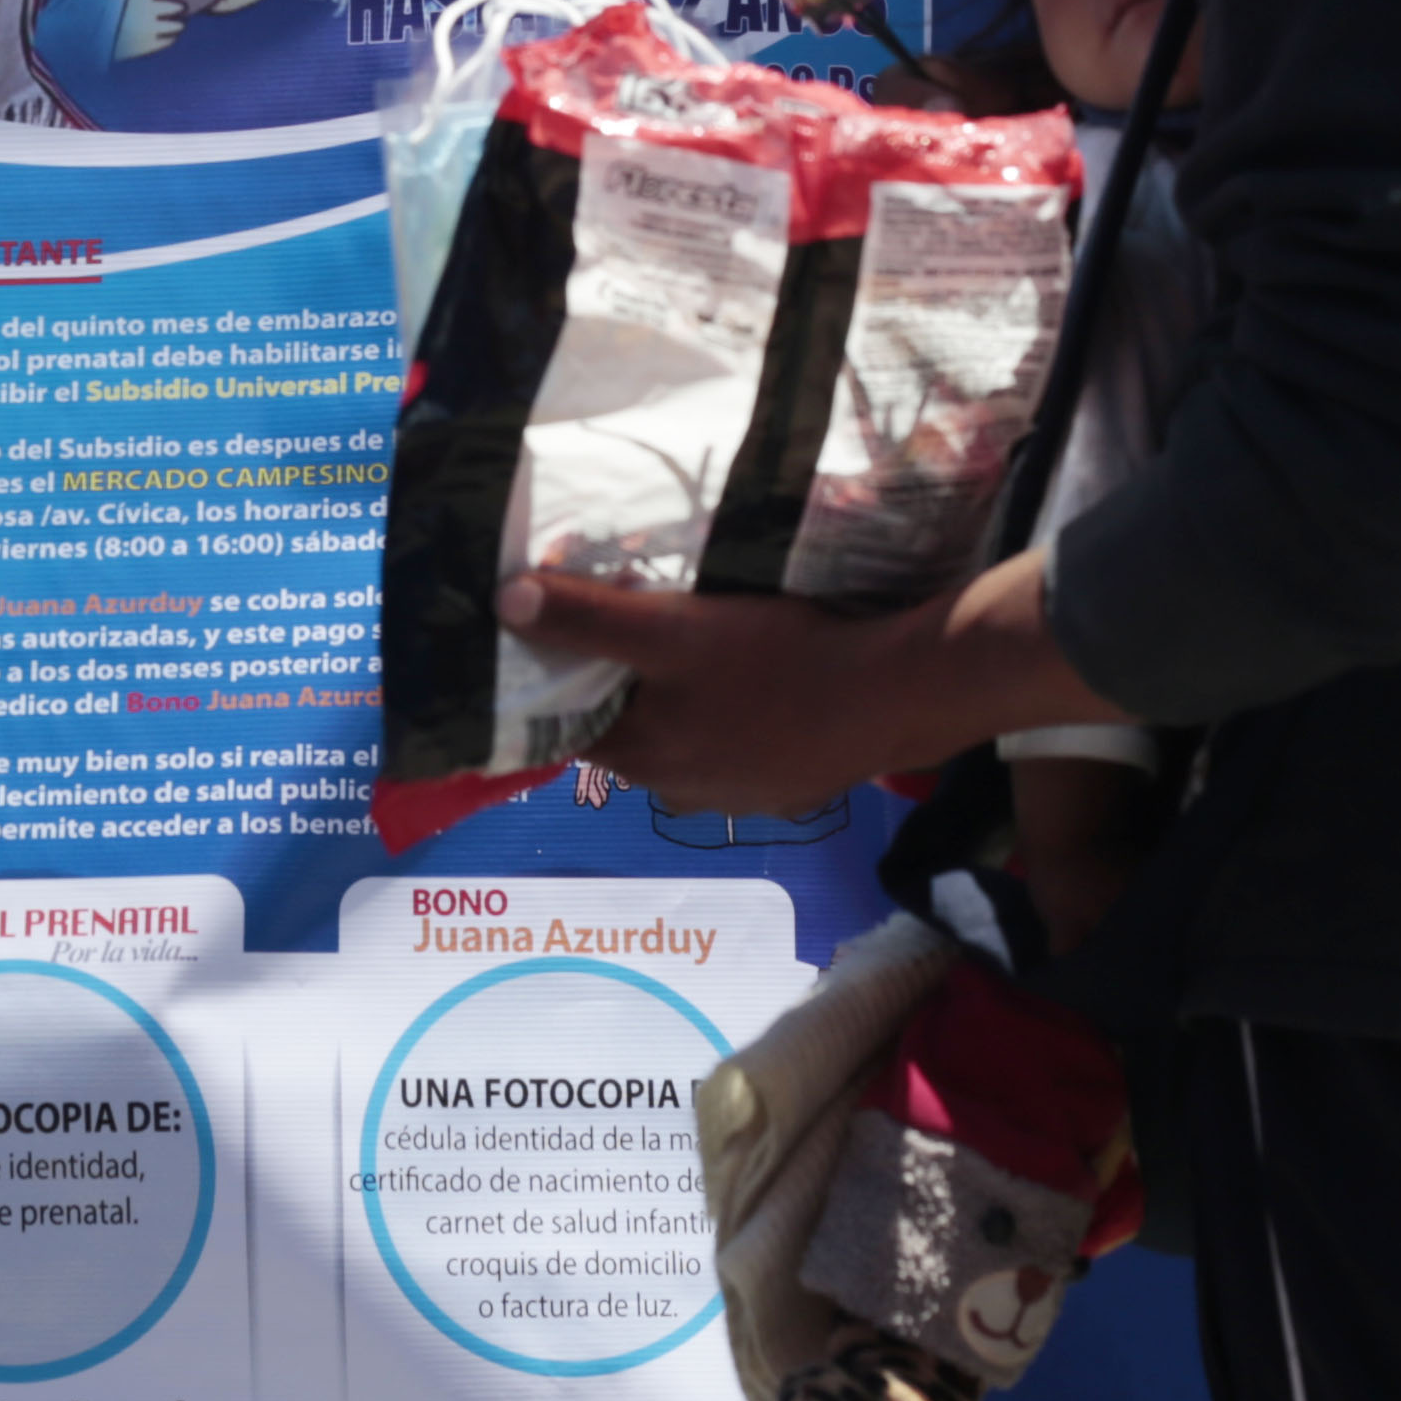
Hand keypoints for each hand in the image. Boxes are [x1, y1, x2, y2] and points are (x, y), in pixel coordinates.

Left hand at [542, 548, 1125, 811]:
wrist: (896, 697)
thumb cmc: (776, 663)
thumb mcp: (673, 630)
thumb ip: (587, 619)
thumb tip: (504, 602)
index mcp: (640, 759)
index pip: (568, 726)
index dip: (558, 681)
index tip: (560, 635)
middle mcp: (679, 793)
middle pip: (628, 734)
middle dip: (624, 687)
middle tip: (636, 625)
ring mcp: (739, 798)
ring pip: (686, 742)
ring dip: (684, 704)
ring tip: (700, 648)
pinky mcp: (790, 788)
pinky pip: (741, 748)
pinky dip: (738, 718)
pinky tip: (760, 680)